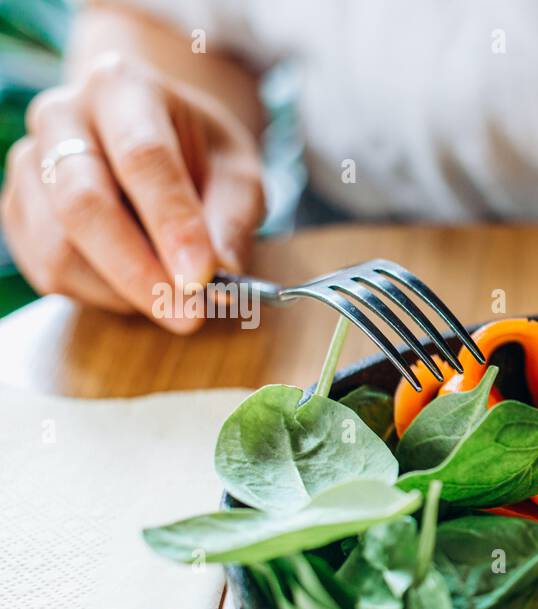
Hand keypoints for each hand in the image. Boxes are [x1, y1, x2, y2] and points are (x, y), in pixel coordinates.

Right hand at [1, 53, 263, 330]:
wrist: (155, 140)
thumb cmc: (201, 155)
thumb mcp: (238, 174)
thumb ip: (233, 219)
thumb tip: (221, 273)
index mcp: (122, 87)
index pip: (143, 157)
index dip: (173, 224)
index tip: (203, 277)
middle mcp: (61, 115)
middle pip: (83, 203)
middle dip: (139, 271)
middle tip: (188, 314)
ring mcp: (28, 162)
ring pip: (59, 246)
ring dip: (122, 290)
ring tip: (172, 299)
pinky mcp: (17, 209)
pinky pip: (48, 269)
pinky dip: (99, 294)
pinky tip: (137, 289)